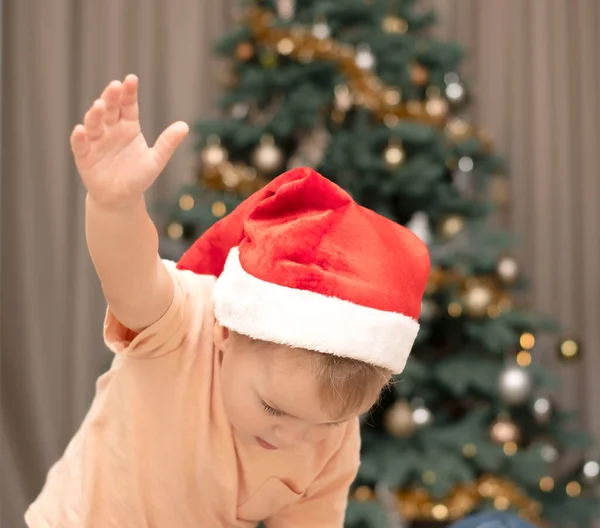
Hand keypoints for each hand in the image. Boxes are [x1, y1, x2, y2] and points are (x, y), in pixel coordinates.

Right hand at [70, 74, 188, 208]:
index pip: (128, 105)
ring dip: (96, 114)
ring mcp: (96, 141)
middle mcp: (110, 129)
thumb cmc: (138, 176)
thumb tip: (185, 126)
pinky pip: (80, 145)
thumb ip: (167, 143)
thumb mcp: (156, 160)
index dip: (129, 92)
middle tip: (115, 86)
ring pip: (94, 123)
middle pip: (110, 109)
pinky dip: (80, 137)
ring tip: (100, 105)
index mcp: (128, 126)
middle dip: (111, 97)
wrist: (122, 198)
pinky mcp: (84, 156)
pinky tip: (82, 130)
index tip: (132, 79)